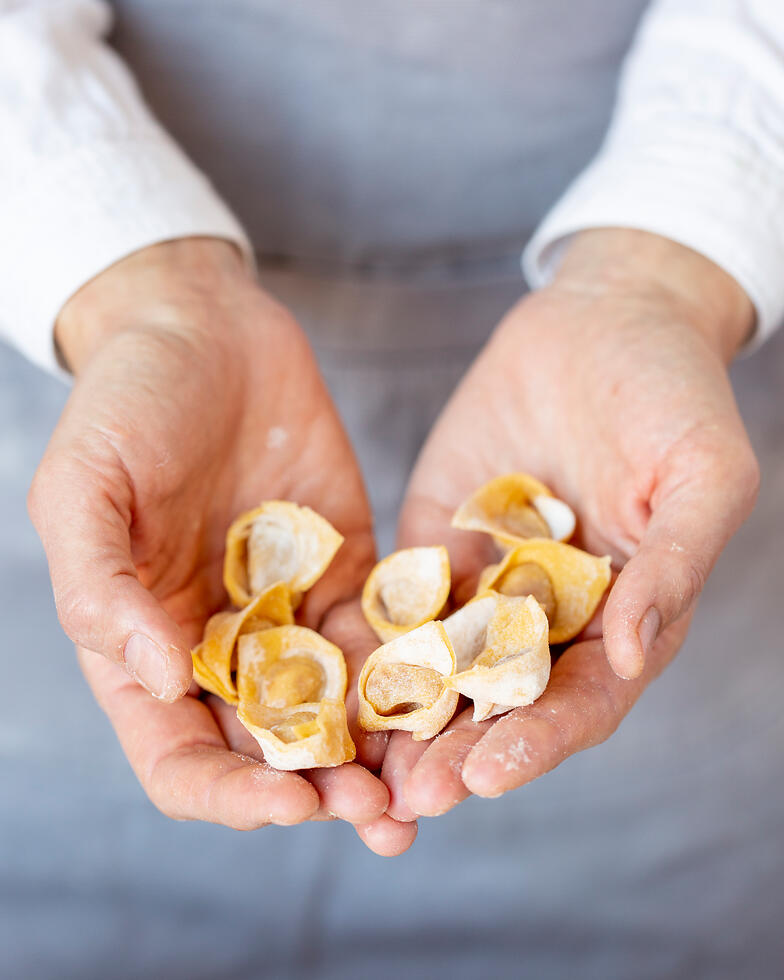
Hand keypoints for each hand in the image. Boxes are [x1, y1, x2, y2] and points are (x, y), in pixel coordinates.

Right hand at [28, 238, 414, 854]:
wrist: (205, 329)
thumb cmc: (126, 404)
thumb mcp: (83, 489)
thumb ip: (100, 587)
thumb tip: (160, 678)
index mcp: (149, 647)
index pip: (182, 758)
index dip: (230, 795)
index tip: (289, 801)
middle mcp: (224, 645)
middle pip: (275, 750)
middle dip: (326, 791)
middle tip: (385, 819)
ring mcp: (292, 609)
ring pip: (341, 707)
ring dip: (384, 753)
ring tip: (434, 783)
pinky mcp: (350, 568)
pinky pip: (388, 634)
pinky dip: (416, 672)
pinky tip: (455, 691)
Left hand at [381, 229, 759, 818]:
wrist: (604, 318)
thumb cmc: (674, 392)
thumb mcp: (703, 474)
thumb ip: (675, 566)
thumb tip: (632, 656)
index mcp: (622, 617)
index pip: (580, 700)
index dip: (537, 741)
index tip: (487, 773)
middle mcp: (548, 614)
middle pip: (501, 701)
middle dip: (458, 750)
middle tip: (410, 798)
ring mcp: (486, 579)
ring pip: (441, 664)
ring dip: (405, 717)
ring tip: (361, 765)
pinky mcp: (434, 538)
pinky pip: (398, 595)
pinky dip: (368, 638)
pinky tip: (330, 673)